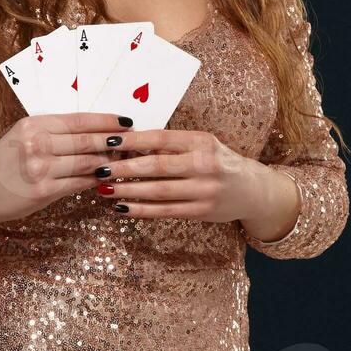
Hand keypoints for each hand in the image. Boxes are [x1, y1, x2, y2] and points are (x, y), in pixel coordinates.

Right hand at [0, 112, 132, 226]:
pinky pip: (79, 183)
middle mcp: (35, 143)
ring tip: (126, 161)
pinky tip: (108, 178)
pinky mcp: (42, 191)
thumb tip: (96, 131)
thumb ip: (54, 132)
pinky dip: (96, 180)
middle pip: (86, 140)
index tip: (126, 121)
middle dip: (114, 142)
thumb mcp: (23, 137)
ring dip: (110, 162)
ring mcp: (39, 168)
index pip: (78, 119)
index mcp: (32, 124)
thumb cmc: (4, 163)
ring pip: (87, 162)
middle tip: (135, 142)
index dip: (106, 120)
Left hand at [91, 128, 278, 224]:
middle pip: (156, 166)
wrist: (251, 189)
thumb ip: (170, 146)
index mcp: (202, 142)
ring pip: (158, 191)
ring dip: (128, 191)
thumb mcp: (200, 145)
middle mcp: (205, 164)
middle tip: (99, 169)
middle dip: (124, 168)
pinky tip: (121, 208)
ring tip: (105, 189)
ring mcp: (204, 190)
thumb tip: (129, 144)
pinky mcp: (202, 212)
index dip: (133, 140)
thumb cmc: (218, 162)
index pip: (161, 138)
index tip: (109, 142)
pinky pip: (165, 211)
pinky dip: (141, 210)